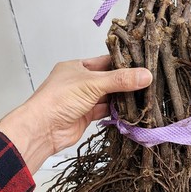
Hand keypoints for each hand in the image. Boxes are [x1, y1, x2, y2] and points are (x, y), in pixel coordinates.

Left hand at [0, 56, 151, 173]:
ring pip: (108, 96)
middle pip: (108, 79)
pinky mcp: (86, 115)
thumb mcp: (92, 84)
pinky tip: (131, 110)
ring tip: (144, 95)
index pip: (104, 61)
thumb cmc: (60, 98)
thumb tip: (146, 75)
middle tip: (148, 81)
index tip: (143, 64)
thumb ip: (120, 80)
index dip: (123, 62)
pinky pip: (105, 110)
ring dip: (122, 97)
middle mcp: (80, 81)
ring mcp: (83, 99)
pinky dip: (116, 111)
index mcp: (77, 67)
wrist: (42, 130)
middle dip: (125, 81)